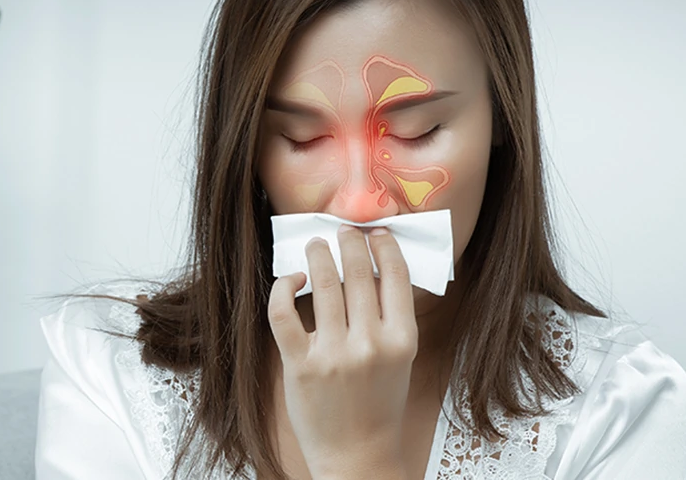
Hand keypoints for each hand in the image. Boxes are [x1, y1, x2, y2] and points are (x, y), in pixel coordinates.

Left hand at [267, 225, 416, 478]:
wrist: (357, 455)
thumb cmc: (379, 405)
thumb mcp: (401, 360)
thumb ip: (392, 319)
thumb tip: (376, 271)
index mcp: (402, 340)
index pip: (395, 277)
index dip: (384, 248)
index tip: (376, 233)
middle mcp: (370, 343)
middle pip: (357, 274)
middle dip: (349, 243)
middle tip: (343, 230)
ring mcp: (333, 354)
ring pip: (323, 285)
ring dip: (318, 256)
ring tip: (315, 245)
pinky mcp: (300, 364)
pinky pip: (284, 313)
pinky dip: (284, 288)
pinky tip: (290, 280)